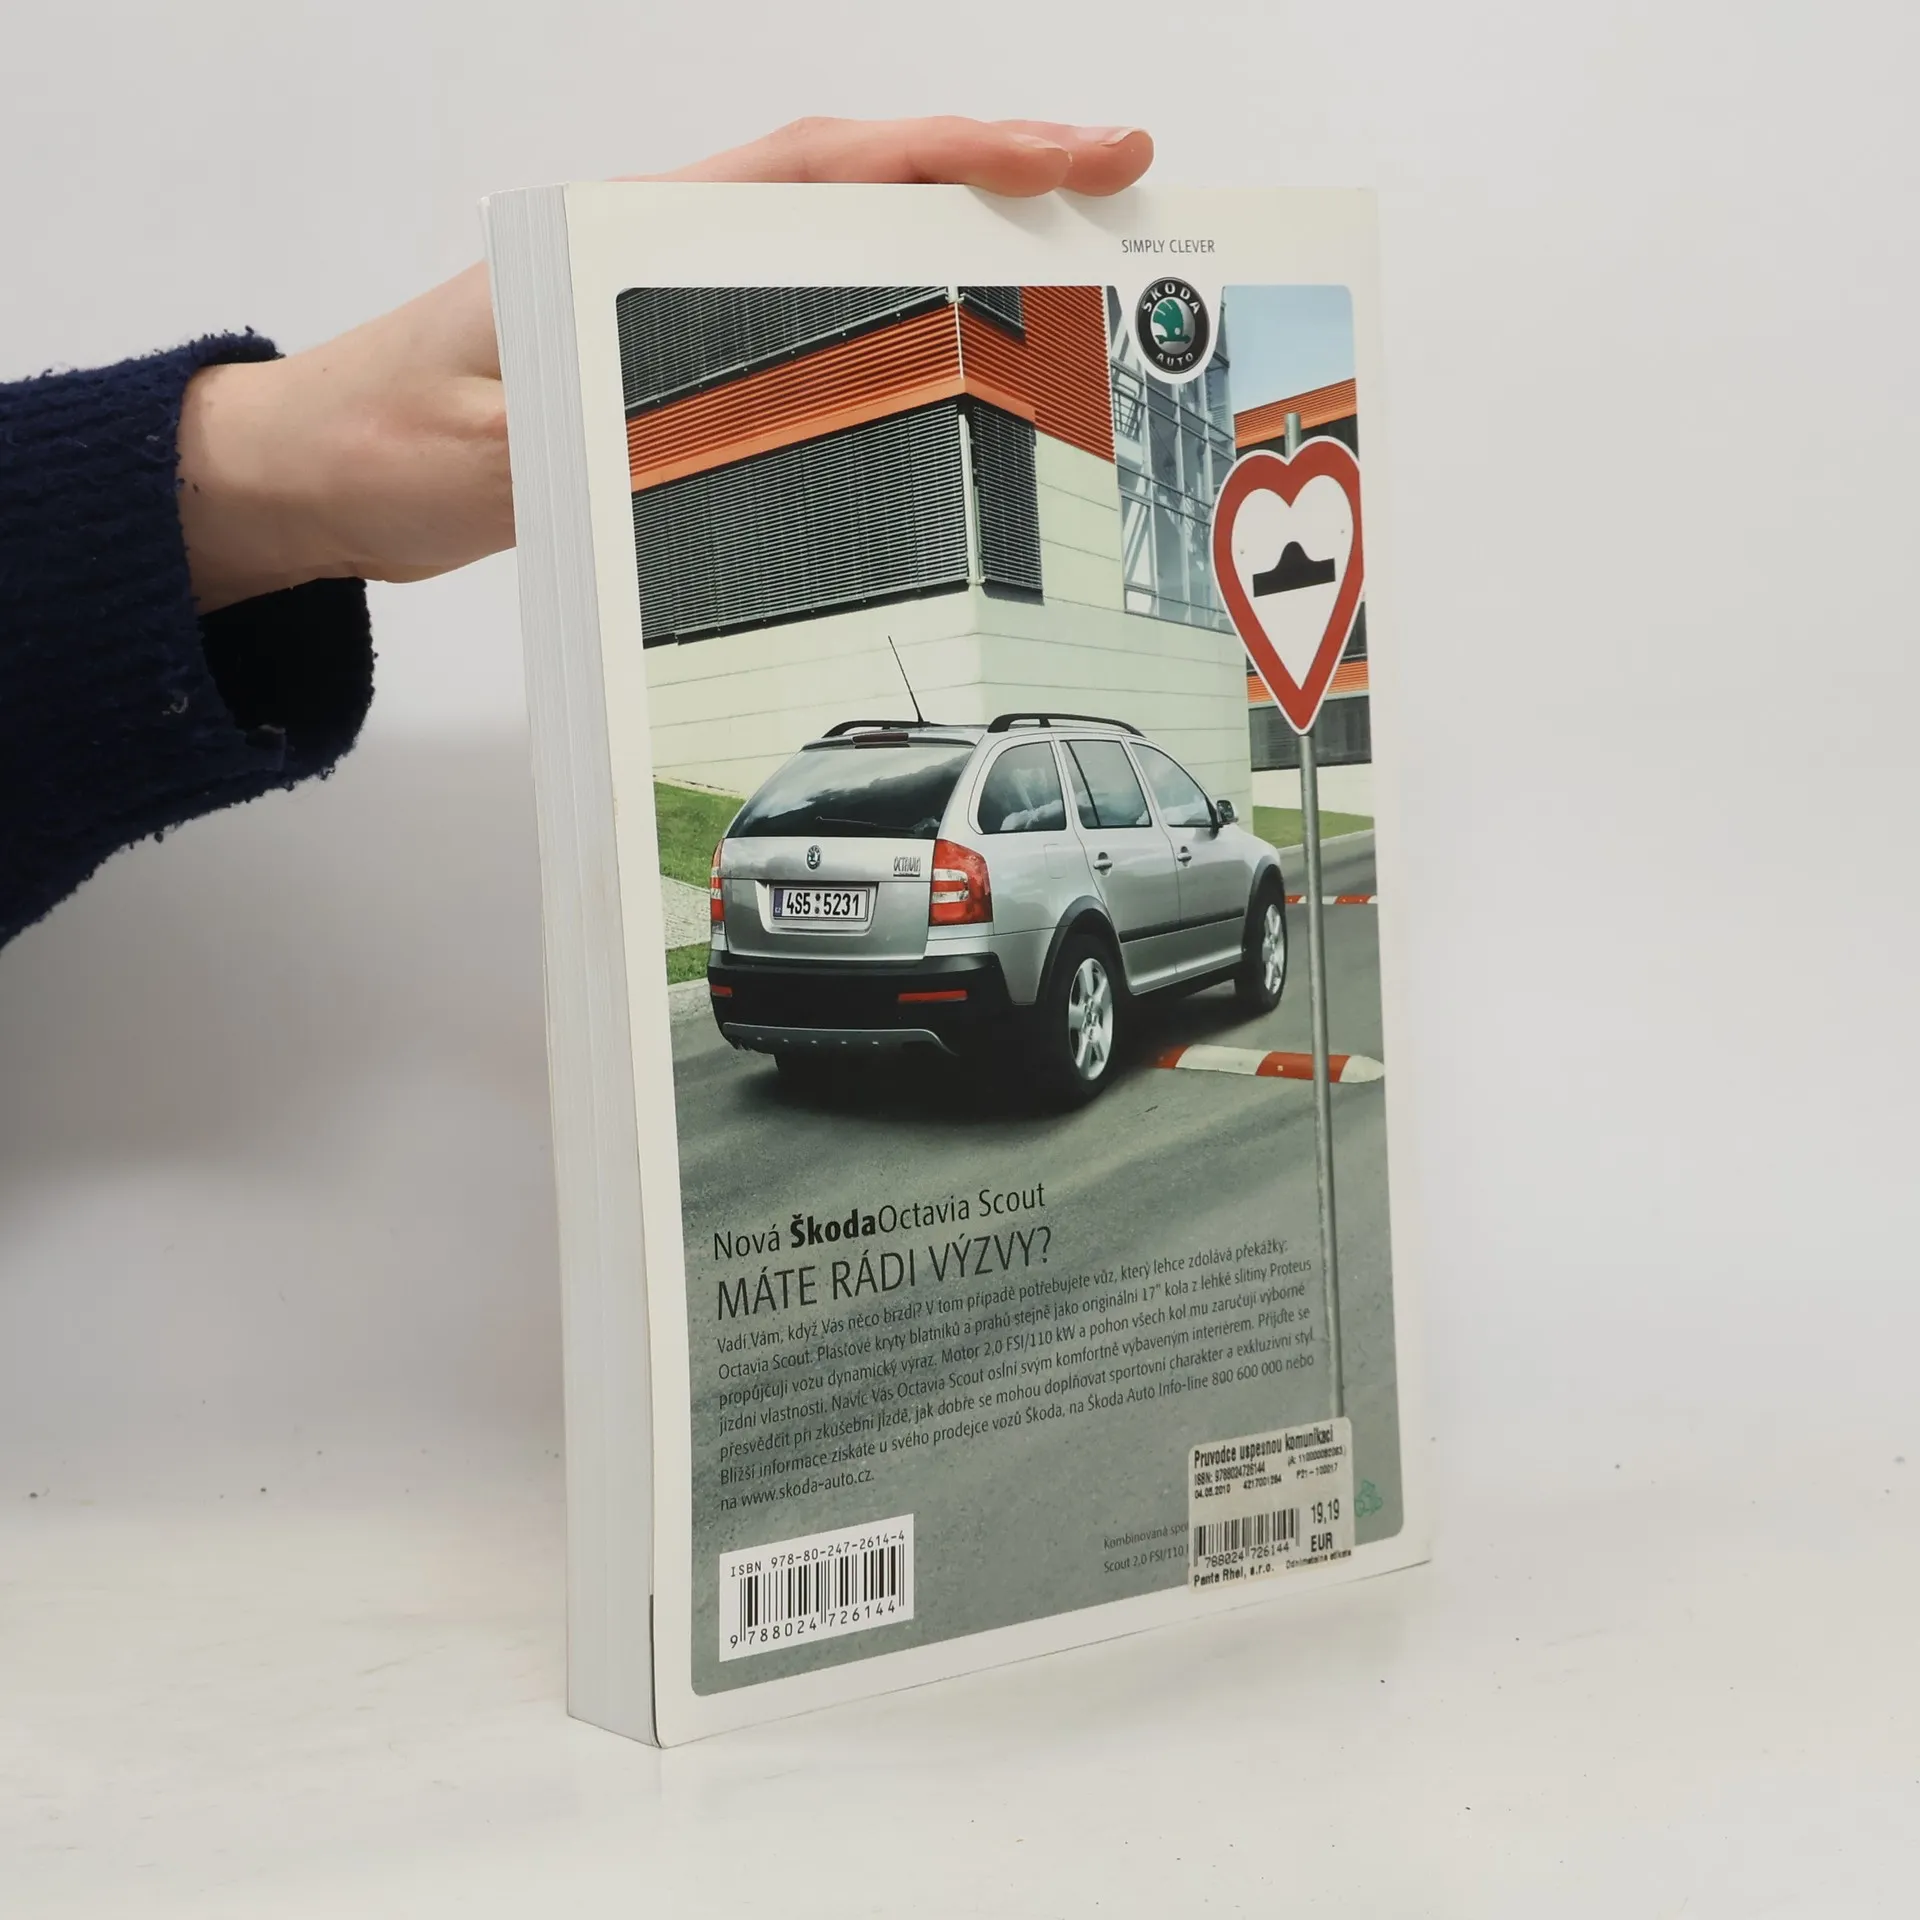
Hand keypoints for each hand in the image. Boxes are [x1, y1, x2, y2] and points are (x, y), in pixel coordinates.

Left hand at [176, 117, 1153, 612]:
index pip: (829, 166)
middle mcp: (666, 250)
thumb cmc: (380, 444)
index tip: (1084, 151)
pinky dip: (892, 325)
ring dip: (959, 251)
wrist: (314, 474)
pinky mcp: (670, 366)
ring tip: (1078, 279)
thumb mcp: (498, 442)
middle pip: (863, 187)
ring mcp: (673, 304)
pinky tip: (952, 355)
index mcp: (633, 234)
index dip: (967, 149)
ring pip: (846, 251)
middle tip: (1131, 213)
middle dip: (1003, 183)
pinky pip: (809, 327)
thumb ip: (608, 422)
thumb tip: (740, 421)